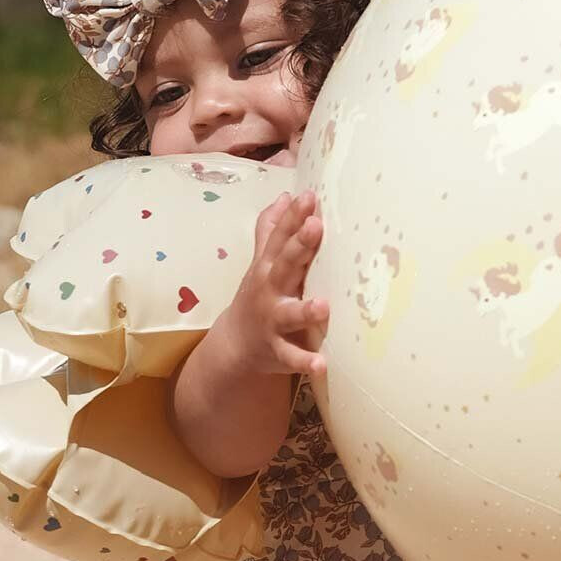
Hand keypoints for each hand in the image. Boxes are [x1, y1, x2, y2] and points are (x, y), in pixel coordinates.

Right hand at [220, 190, 329, 378]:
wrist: (236, 345)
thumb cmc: (259, 296)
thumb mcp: (262, 262)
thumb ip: (273, 231)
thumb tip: (285, 196)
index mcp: (269, 267)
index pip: (281, 237)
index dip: (294, 217)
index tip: (309, 196)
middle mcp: (270, 291)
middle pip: (285, 265)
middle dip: (299, 246)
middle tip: (315, 226)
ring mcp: (273, 321)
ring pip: (290, 315)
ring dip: (306, 310)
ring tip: (324, 306)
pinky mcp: (277, 351)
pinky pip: (292, 357)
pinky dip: (305, 361)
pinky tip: (322, 364)